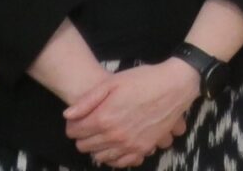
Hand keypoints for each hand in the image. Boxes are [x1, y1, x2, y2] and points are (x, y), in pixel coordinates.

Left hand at [64, 60, 196, 165]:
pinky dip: (113, 156)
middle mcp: (114, 136)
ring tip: (103, 132)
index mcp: (104, 118)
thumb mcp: (113, 82)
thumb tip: (68, 115)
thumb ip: (88, 100)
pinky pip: (120, 163)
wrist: (174, 86)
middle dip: (83, 136)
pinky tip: (115, 144)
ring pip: (100, 157)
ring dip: (97, 147)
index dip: (74, 124)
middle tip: (90, 123)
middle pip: (85, 146)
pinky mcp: (142, 150)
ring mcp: (129, 146)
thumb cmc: (143, 80)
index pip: (75, 131)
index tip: (79, 118)